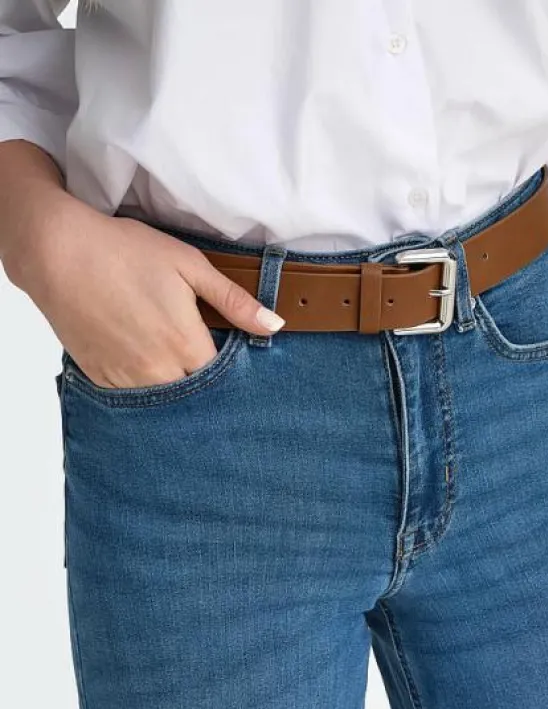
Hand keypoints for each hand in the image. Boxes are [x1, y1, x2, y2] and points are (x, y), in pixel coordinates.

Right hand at [6, 192, 283, 387]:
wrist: (57, 252)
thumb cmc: (124, 252)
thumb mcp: (190, 266)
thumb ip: (234, 301)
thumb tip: (274, 325)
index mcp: (186, 345)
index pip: (224, 380)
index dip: (233, 374)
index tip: (235, 362)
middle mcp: (159, 370)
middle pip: (197, 396)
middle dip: (206, 386)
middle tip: (205, 365)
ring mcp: (127, 378)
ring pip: (165, 401)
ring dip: (176, 390)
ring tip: (174, 363)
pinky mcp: (102, 378)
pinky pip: (133, 398)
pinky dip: (145, 389)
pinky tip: (146, 367)